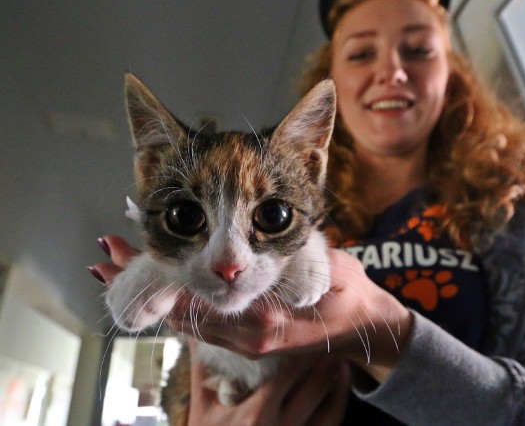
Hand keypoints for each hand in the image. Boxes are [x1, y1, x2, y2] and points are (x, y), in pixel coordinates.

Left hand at [90, 236, 412, 383]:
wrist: (365, 328)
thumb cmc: (350, 294)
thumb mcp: (331, 267)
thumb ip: (295, 258)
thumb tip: (258, 236)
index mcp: (266, 321)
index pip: (198, 298)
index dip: (159, 276)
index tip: (125, 256)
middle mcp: (249, 337)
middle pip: (182, 311)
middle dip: (143, 284)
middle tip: (104, 260)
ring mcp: (247, 344)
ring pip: (189, 320)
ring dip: (155, 294)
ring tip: (119, 271)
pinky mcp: (249, 343)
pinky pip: (204, 326)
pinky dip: (177, 306)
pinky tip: (163, 290)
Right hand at [188, 339, 349, 425]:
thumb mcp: (203, 406)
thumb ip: (203, 366)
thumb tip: (196, 328)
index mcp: (256, 413)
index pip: (289, 371)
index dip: (301, 346)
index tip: (305, 325)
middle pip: (316, 384)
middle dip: (325, 356)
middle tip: (330, 331)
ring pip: (332, 405)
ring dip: (338, 378)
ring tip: (339, 355)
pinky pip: (332, 423)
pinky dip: (338, 401)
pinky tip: (338, 384)